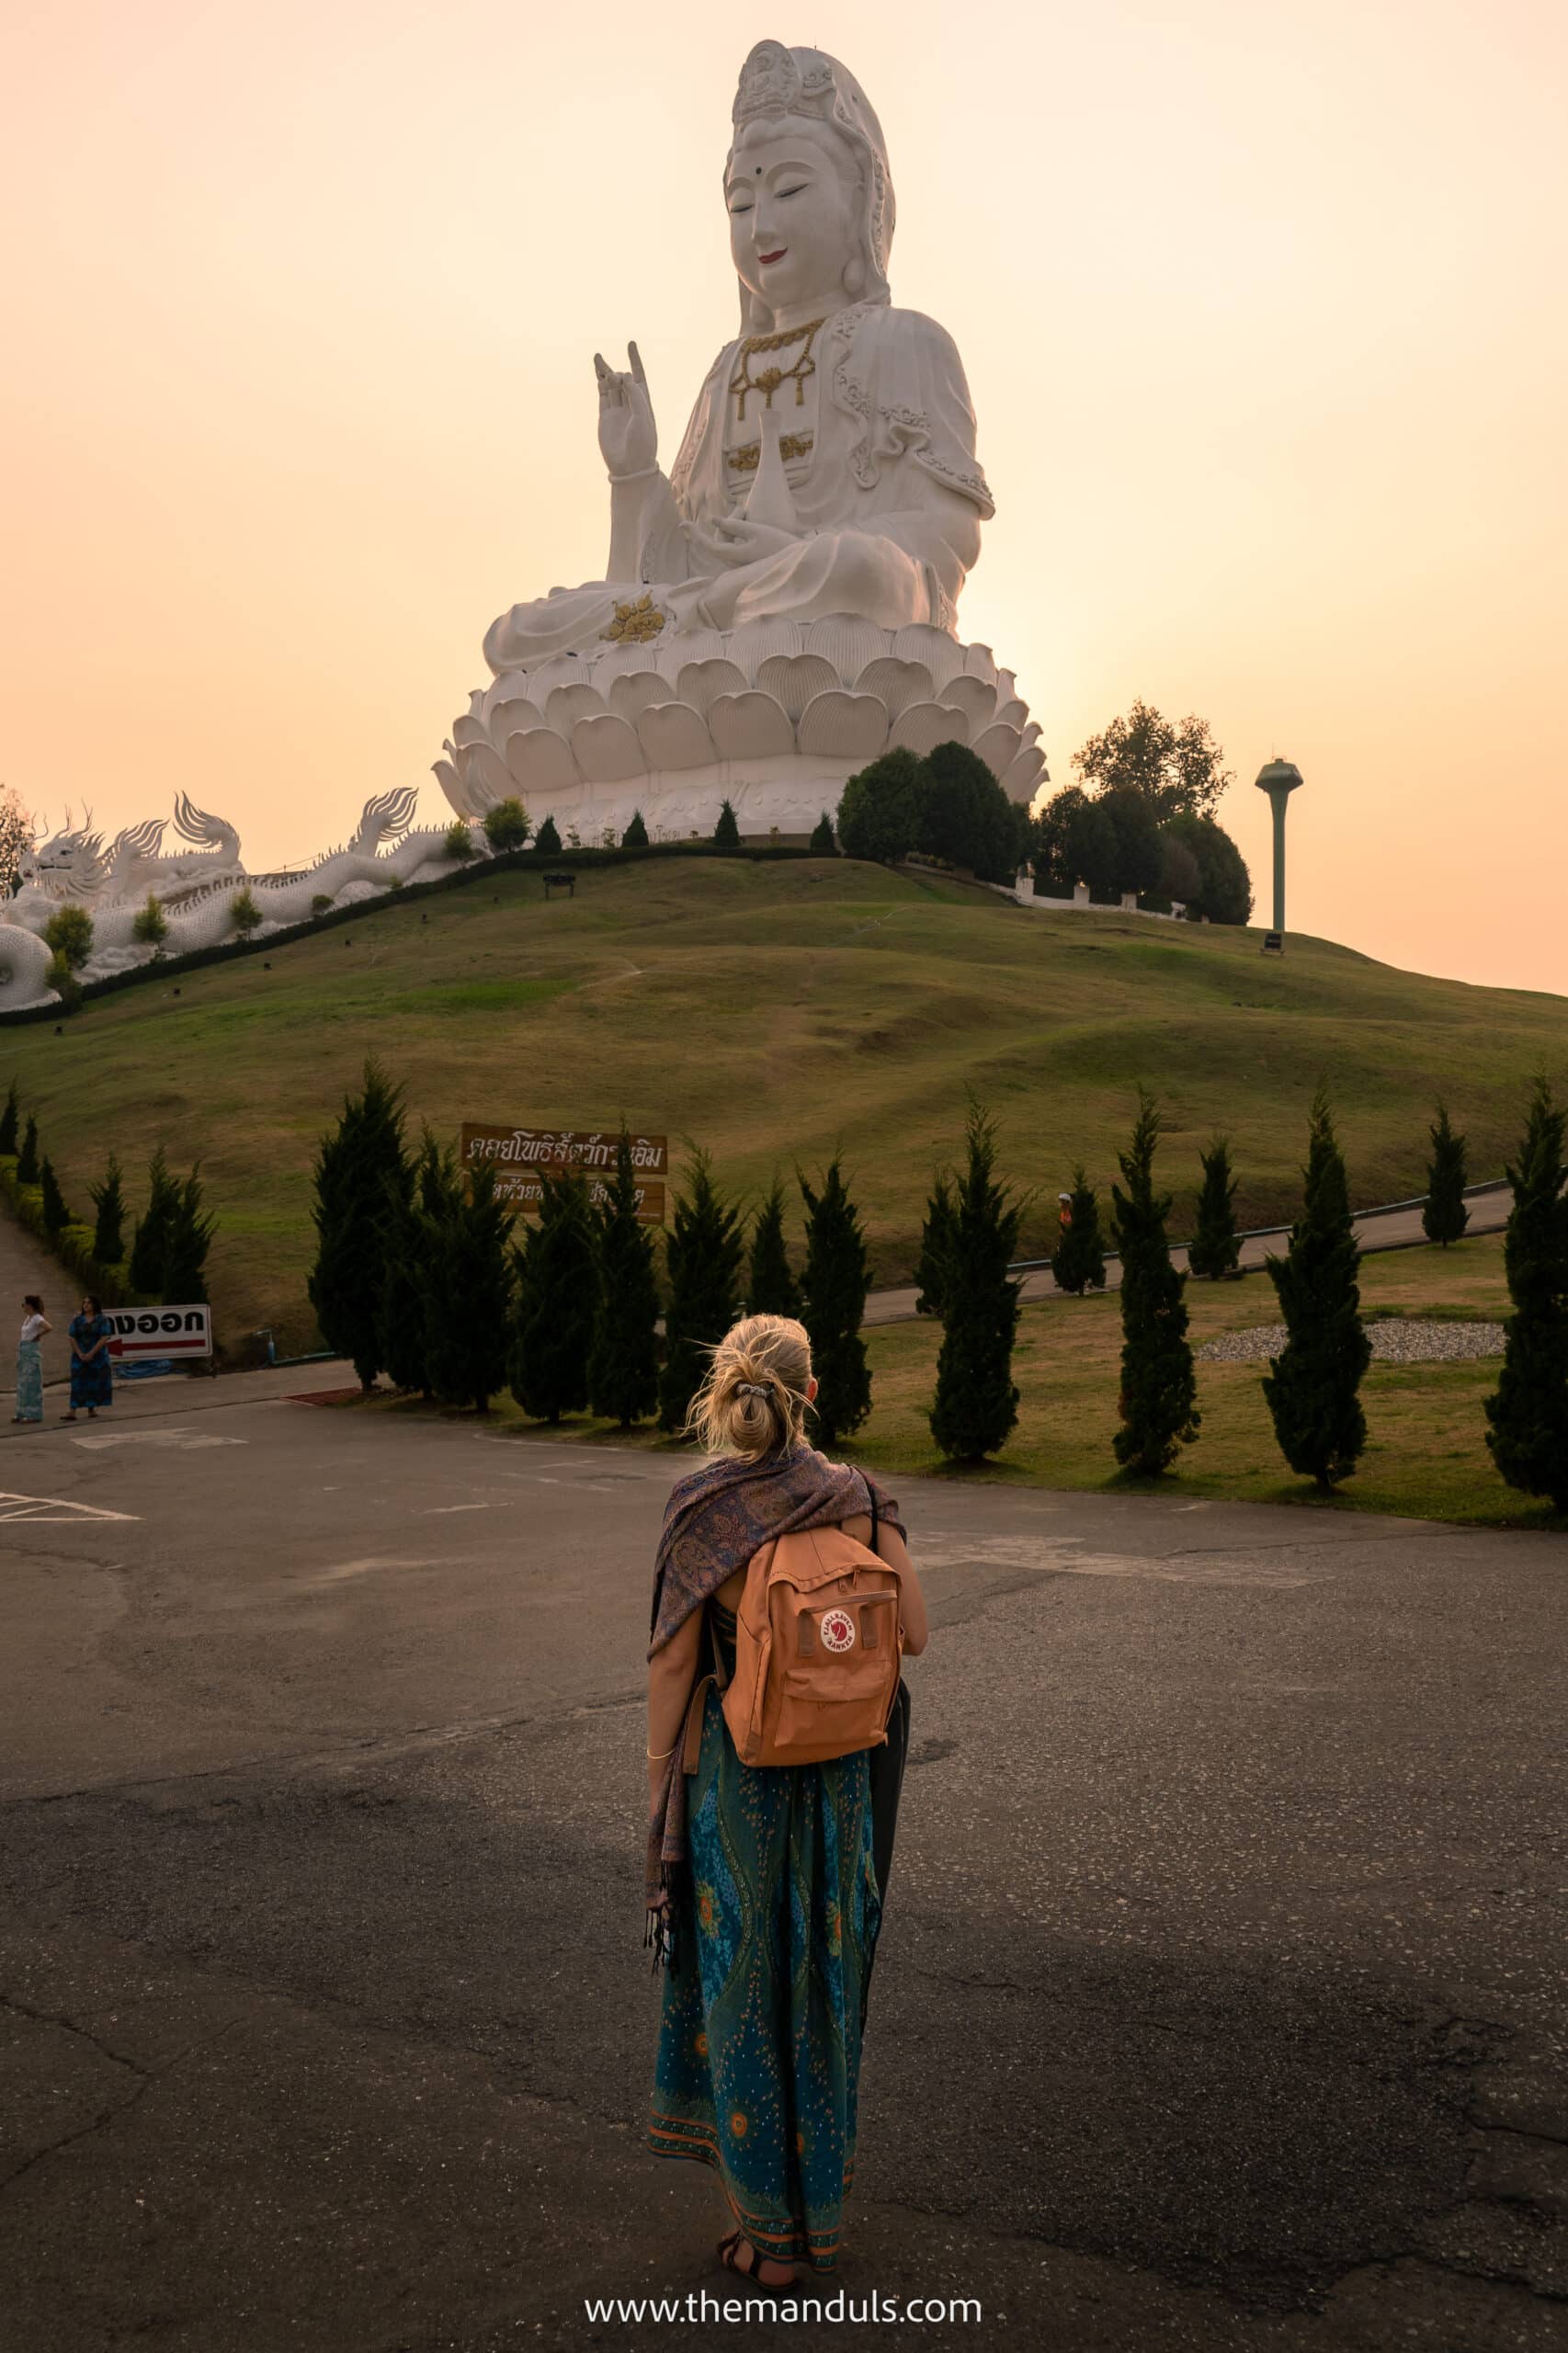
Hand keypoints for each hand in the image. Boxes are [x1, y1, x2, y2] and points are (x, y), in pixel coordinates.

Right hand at [595, 342, 657, 478]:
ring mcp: (617, 410)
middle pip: (622, 379)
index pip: (639, 376)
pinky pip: (602, 396)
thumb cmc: (642, 443)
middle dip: (617, 372)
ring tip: (598, 359)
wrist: (630, 466)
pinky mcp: (605, 417)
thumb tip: (625, 375)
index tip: (631, 343)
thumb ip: (635, 395)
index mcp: (644, 402)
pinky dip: (601, 385)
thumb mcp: (643, 417)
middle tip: (614, 376)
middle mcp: (630, 404)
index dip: (635, 359)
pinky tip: (599, 377)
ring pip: (610, 386)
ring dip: (606, 373)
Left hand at [687, 515, 797, 570]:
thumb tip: (713, 520)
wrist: (800, 564)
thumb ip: (733, 525)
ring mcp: (740, 564)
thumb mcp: (756, 530)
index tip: (683, 523)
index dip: (696, 534)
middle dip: (727, 521)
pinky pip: (735, 545)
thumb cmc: (779, 545)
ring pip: (728, 541)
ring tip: (746, 512)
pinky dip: (739, 532)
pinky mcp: (747, 562)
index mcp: (734, 557)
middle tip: (742, 508)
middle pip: (720, 539)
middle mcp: (734, 563)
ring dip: (734, 525)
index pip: (709, 545)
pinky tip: (748, 520)